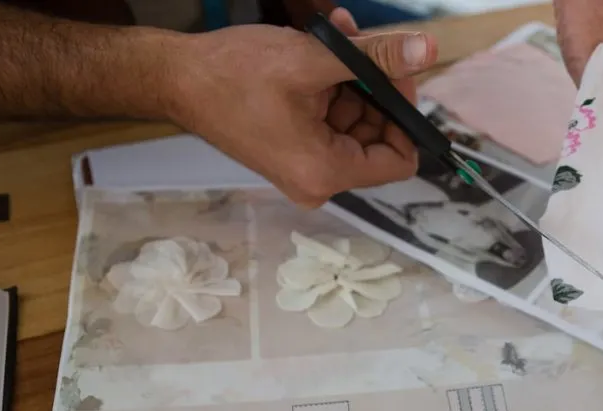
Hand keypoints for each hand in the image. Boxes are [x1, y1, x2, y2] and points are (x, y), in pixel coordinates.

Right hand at [166, 8, 437, 206]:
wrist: (175, 78)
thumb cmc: (233, 75)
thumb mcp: (314, 59)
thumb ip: (376, 58)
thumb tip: (428, 51)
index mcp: (327, 172)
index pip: (401, 161)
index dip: (406, 116)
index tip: (395, 74)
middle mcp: (319, 181)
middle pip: (378, 139)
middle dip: (377, 87)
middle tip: (366, 45)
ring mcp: (305, 168)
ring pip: (355, 124)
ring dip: (355, 78)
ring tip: (340, 36)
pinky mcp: (293, 152)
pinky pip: (330, 121)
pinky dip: (334, 86)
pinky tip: (323, 50)